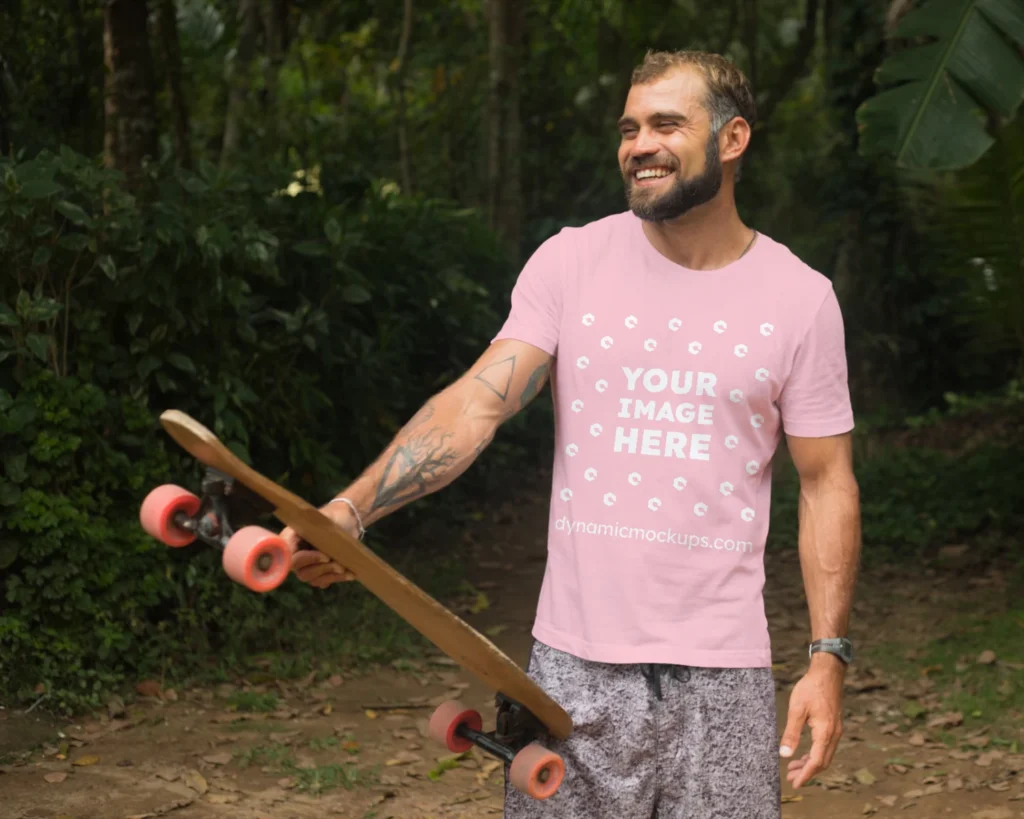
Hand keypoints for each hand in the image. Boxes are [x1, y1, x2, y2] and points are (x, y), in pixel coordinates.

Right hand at [281, 502, 358, 587]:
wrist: (347, 521)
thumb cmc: (332, 517)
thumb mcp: (322, 519)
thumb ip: (312, 530)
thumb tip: (310, 545)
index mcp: (292, 540)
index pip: (290, 557)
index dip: (306, 559)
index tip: (325, 556)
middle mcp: (296, 555)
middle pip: (301, 572)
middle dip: (321, 568)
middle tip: (338, 563)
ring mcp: (307, 566)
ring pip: (312, 579)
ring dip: (330, 575)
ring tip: (344, 568)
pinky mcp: (320, 573)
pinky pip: (323, 582)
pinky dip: (336, 579)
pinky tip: (349, 574)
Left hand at [779, 655, 844, 787]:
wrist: (827, 673)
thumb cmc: (811, 688)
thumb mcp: (796, 710)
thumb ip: (791, 733)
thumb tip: (784, 755)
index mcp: (825, 733)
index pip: (816, 761)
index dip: (805, 775)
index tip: (794, 783)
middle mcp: (833, 735)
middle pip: (822, 762)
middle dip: (806, 772)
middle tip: (790, 778)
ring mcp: (835, 731)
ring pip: (824, 755)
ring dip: (809, 763)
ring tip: (793, 767)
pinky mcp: (833, 726)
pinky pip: (825, 747)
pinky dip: (814, 754)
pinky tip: (803, 753)